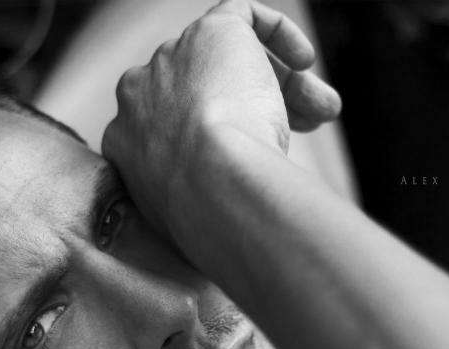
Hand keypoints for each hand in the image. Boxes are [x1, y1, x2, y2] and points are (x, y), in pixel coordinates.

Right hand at [102, 0, 340, 236]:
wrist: (209, 182)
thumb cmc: (204, 216)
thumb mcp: (186, 221)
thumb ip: (195, 206)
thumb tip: (229, 227)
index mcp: (125, 142)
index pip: (171, 130)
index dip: (218, 142)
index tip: (253, 162)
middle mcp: (140, 95)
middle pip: (201, 91)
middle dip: (253, 110)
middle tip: (300, 134)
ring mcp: (171, 58)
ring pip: (228, 60)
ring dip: (280, 85)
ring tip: (323, 112)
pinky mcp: (210, 32)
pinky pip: (241, 13)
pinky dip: (276, 32)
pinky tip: (307, 62)